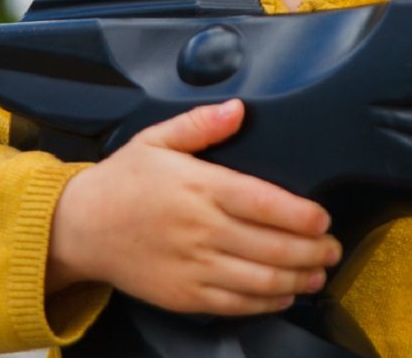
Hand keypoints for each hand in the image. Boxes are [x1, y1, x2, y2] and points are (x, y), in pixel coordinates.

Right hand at [46, 99, 342, 315]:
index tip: (323, 219)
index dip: (301, 215)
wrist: (79, 229)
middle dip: (312, 251)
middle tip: (333, 249)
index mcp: (200, 188)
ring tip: (318, 274)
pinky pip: (236, 303)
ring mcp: (193, 266)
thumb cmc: (121, 184)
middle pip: (272, 246)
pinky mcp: (184, 295)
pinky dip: (266, 302)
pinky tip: (283, 295)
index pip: (263, 202)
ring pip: (260, 280)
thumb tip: (237, 109)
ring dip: (298, 279)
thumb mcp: (157, 140)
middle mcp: (201, 229)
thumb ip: (201, 124)